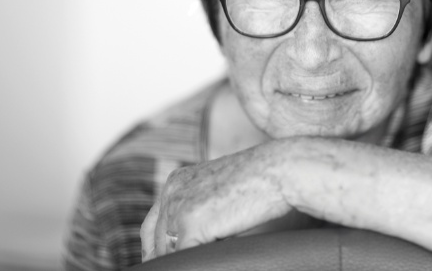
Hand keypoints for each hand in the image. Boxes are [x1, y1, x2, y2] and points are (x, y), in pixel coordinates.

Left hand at [140, 141, 291, 260]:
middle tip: (186, 267)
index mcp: (175, 182)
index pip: (152, 226)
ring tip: (204, 263)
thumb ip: (197, 209)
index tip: (170, 260)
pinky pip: (183, 258)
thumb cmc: (260, 182)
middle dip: (169, 258)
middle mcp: (171, 192)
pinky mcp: (191, 225)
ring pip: (168, 253)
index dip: (158, 249)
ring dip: (184, 261)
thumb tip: (189, 241)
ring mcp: (178, 208)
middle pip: (156, 241)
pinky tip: (211, 264)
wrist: (278, 170)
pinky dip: (195, 265)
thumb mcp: (218, 192)